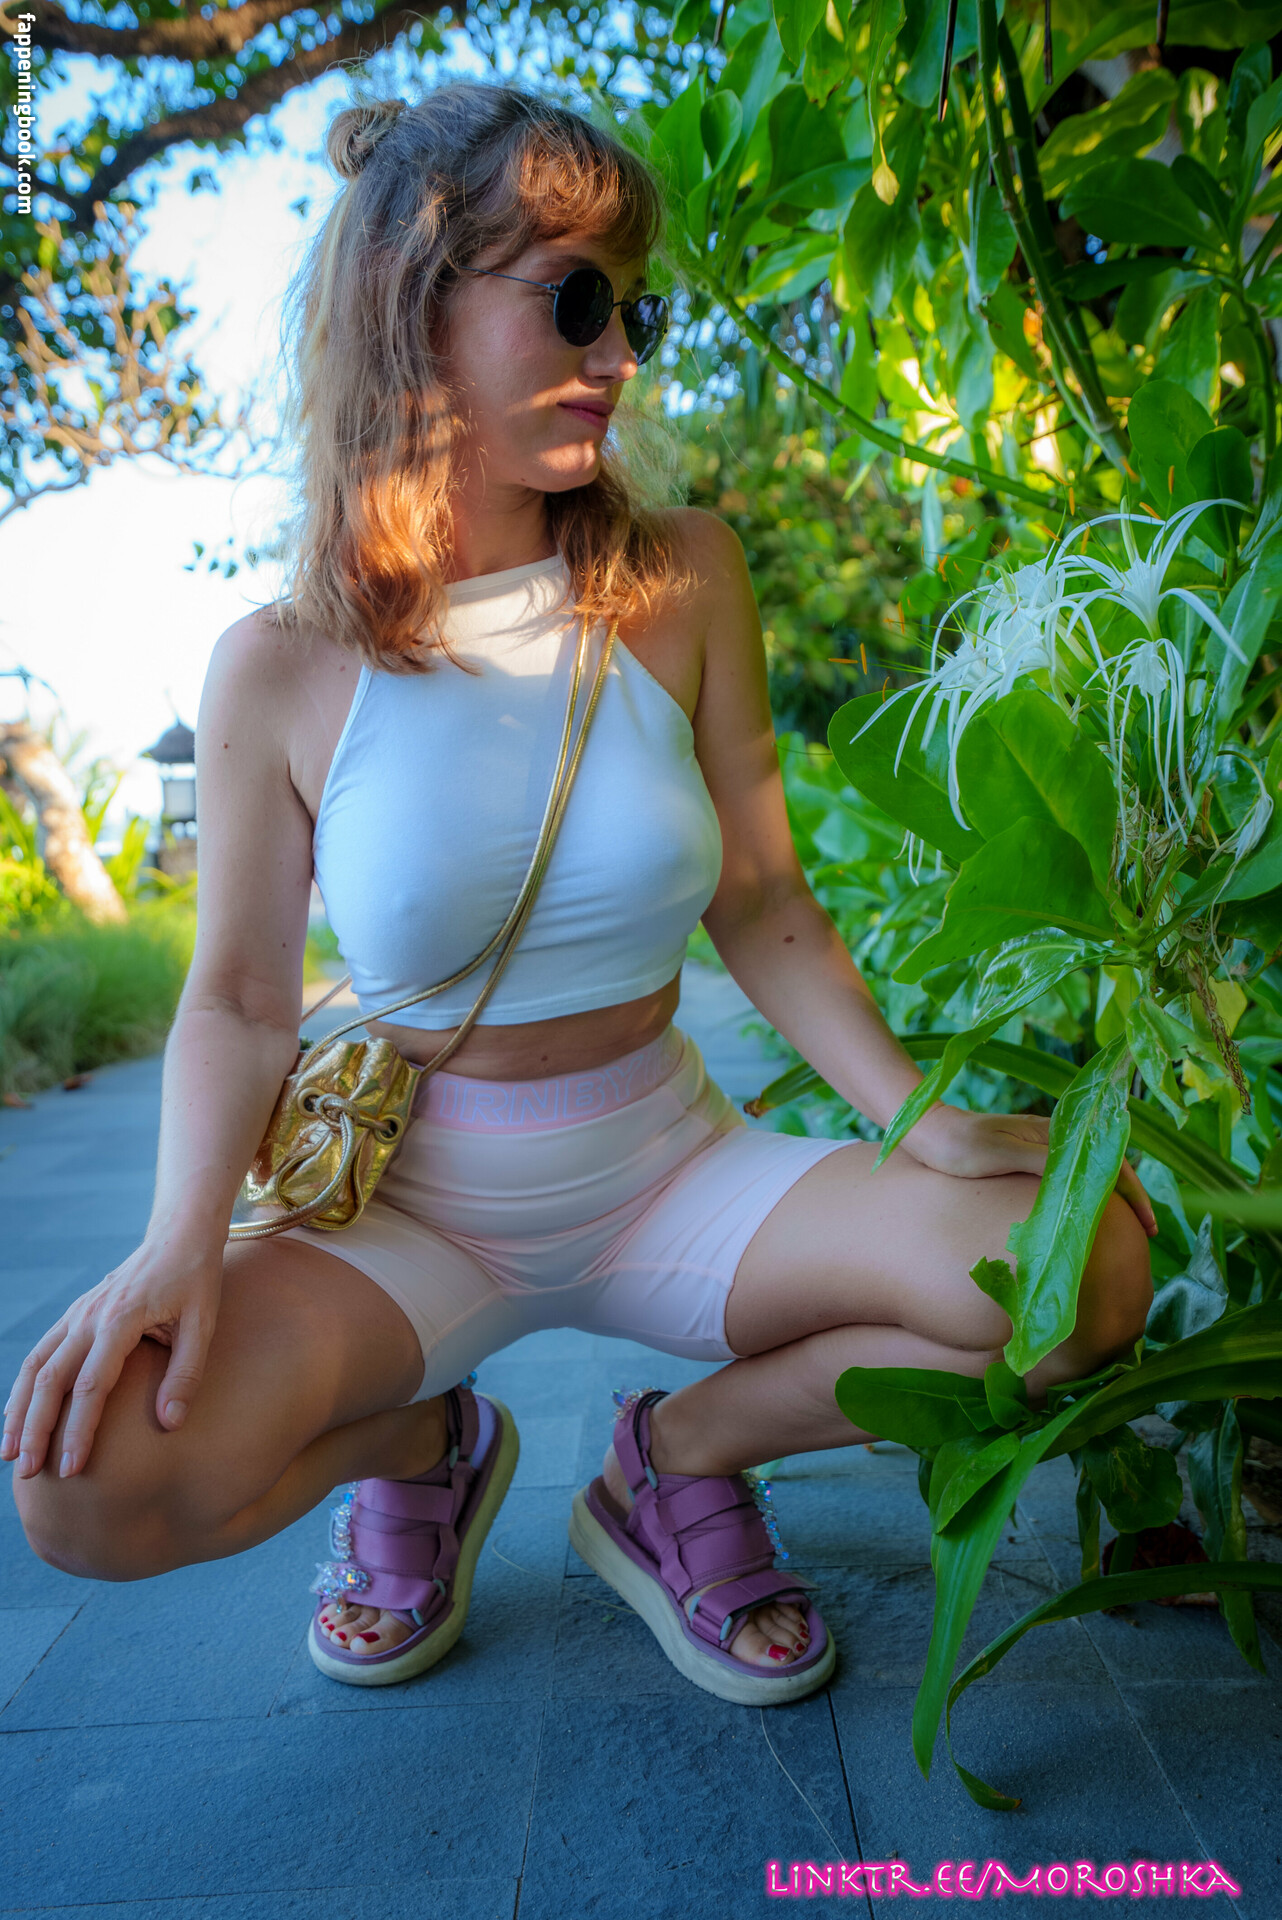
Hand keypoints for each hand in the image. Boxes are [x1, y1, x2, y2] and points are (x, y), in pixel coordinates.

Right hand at [1, 1231, 223, 1480]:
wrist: (178, 1237)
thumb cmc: (195, 1281)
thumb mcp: (203, 1325)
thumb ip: (186, 1373)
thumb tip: (170, 1423)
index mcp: (120, 1319)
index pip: (91, 1384)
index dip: (78, 1429)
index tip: (72, 1467)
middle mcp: (89, 1316)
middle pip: (51, 1379)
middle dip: (36, 1429)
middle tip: (29, 1472)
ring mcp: (77, 1314)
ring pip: (35, 1366)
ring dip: (20, 1411)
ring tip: (9, 1454)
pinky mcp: (74, 1315)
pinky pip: (40, 1353)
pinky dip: (24, 1388)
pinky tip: (17, 1417)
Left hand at [904, 1104, 1157, 1238]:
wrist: (926, 1131)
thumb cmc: (959, 1144)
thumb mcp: (1001, 1152)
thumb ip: (1041, 1162)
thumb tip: (1081, 1179)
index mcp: (1053, 1134)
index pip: (1109, 1162)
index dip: (1132, 1194)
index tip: (1147, 1225)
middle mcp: (1053, 1138)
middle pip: (1105, 1168)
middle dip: (1130, 1199)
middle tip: (1147, 1235)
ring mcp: (1040, 1147)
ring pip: (1089, 1174)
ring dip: (1111, 1200)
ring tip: (1127, 1229)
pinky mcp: (1026, 1158)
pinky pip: (1069, 1178)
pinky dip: (1087, 1197)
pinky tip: (1087, 1216)